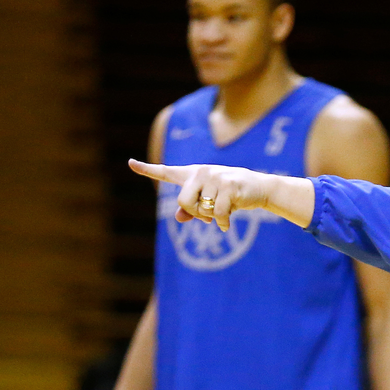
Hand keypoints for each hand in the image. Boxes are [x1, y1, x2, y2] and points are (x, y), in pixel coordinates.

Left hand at [129, 159, 272, 230]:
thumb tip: (178, 218)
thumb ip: (192, 210)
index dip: (147, 169)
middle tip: (207, 216)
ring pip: (202, 209)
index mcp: (193, 174)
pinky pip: (218, 214)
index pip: (166, 171)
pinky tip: (227, 225)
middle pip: (182, 201)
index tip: (130, 163)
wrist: (260, 188)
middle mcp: (202, 172)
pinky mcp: (229, 186)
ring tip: (224, 211)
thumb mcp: (211, 201)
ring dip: (212, 218)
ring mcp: (216, 177)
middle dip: (195, 214)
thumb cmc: (232, 194)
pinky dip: (223, 224)